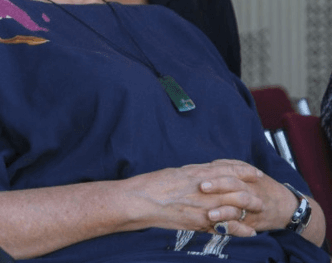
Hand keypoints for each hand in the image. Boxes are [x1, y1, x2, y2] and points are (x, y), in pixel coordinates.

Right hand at [129, 159, 263, 235]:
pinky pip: (225, 227)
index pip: (230, 170)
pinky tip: (249, 232)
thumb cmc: (154, 184)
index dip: (246, 172)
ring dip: (249, 211)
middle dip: (253, 195)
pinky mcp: (199, 222)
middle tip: (261, 198)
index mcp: (199, 173)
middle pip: (238, 191)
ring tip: (258, 213)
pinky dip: (240, 230)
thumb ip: (195, 174)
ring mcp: (203, 207)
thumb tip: (207, 174)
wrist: (141, 200)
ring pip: (236, 209)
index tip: (257, 174)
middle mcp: (205, 189)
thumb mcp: (177, 172)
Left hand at [202, 160, 297, 234]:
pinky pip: (241, 225)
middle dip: (217, 185)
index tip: (198, 171)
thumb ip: (230, 166)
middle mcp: (249, 190)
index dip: (215, 170)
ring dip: (223, 211)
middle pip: (233, 184)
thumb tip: (210, 165)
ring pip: (238, 206)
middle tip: (201, 187)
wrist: (287, 207)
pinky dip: (231, 226)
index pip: (230, 169)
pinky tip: (220, 227)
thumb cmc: (263, 187)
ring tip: (209, 214)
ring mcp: (251, 207)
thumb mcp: (250, 172)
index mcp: (247, 176)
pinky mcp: (251, 222)